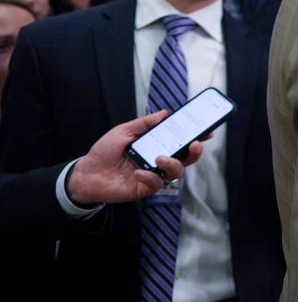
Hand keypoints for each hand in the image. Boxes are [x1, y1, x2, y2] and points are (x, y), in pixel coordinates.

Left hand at [68, 111, 205, 204]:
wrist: (86, 173)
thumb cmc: (104, 152)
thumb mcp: (123, 131)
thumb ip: (144, 123)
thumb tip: (164, 113)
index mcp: (156, 146)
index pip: (181, 141)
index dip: (196, 137)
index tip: (207, 131)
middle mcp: (158, 161)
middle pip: (185, 158)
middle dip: (195, 152)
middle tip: (195, 144)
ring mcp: (153, 175)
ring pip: (176, 172)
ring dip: (172, 164)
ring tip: (159, 158)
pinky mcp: (145, 189)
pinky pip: (156, 184)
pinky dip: (149, 177)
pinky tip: (137, 172)